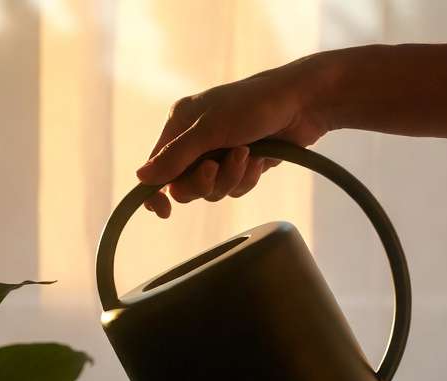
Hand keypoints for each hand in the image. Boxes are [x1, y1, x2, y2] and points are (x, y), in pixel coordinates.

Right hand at [137, 54, 333, 217]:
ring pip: (211, 189)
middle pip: (184, 185)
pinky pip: (235, 187)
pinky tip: (260, 160)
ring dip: (230, 178)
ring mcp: (221, 152)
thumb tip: (141, 179)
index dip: (156, 190)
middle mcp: (197, 139)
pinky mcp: (244, 163)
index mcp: (180, 123)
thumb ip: (176, 157)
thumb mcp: (210, 130)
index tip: (163, 211)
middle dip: (203, 182)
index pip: (157, 165)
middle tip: (215, 169)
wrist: (305, 102)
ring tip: (248, 155)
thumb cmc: (255, 106)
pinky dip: (247, 178)